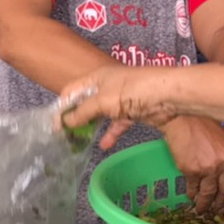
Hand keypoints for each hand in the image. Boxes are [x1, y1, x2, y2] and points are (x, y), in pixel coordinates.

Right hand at [60, 66, 178, 150]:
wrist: (168, 95)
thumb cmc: (132, 91)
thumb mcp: (102, 101)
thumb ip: (82, 112)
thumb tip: (65, 122)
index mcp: (96, 77)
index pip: (71, 90)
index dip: (62, 107)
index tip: (56, 126)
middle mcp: (106, 86)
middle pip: (85, 103)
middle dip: (75, 119)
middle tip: (66, 136)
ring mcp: (120, 99)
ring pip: (100, 115)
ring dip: (91, 127)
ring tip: (80, 142)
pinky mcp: (133, 111)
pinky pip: (117, 124)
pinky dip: (111, 134)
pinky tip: (104, 146)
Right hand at [162, 116, 223, 213]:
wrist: (181, 118)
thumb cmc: (201, 120)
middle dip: (221, 204)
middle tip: (218, 212)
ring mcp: (209, 169)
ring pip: (208, 193)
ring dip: (205, 205)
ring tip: (202, 211)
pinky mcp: (192, 171)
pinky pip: (193, 188)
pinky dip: (192, 194)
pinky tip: (191, 197)